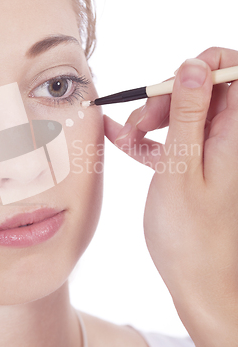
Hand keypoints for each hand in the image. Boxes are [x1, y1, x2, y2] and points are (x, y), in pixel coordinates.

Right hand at [104, 47, 237, 346]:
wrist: (198, 281)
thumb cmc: (190, 234)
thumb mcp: (180, 166)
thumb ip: (188, 113)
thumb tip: (193, 65)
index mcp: (234, 133)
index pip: (233, 71)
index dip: (203, 65)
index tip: (172, 80)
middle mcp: (228, 137)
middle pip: (202, 89)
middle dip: (167, 95)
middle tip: (142, 120)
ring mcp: (211, 150)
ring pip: (183, 111)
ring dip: (152, 117)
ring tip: (126, 136)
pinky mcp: (194, 164)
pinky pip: (173, 136)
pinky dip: (148, 137)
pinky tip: (120, 139)